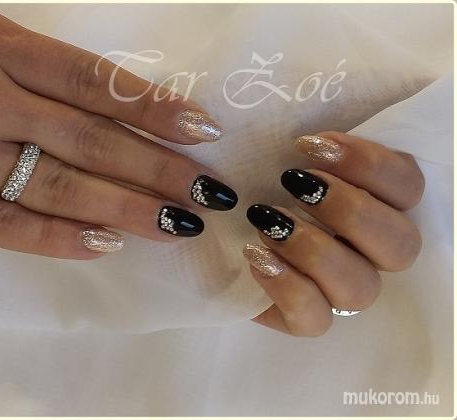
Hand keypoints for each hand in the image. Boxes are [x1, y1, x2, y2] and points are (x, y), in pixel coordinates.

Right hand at [0, 5, 237, 258]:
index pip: (95, 82)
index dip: (154, 108)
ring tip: (174, 225)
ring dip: (121, 209)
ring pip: (54, 186)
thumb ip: (39, 64)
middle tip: (208, 194)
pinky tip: (104, 246)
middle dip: (156, 170)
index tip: (204, 131)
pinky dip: (53, 238)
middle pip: (89, 140)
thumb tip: (119, 104)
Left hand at [243, 132, 423, 335]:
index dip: (370, 164)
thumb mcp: (276, 152)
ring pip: (361, 288)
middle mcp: (368, 251)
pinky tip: (255, 255)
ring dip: (316, 250)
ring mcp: (338, 289)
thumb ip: (307, 143)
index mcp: (376, 203)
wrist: (219, 229)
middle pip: (402, 246)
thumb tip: (311, 135)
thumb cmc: (255, 181)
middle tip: (295, 182)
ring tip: (267, 220)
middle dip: (350, 210)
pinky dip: (286, 287)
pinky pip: (314, 320)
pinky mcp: (304, 316)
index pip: (408, 186)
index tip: (309, 145)